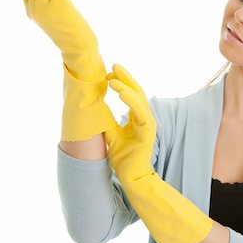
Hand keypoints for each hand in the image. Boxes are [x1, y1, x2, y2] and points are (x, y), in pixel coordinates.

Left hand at [105, 63, 156, 182]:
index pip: (132, 95)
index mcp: (137, 118)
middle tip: (113, 65)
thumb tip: (95, 106)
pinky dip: (132, 101)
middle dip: (126, 78)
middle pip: (137, 93)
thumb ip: (108, 120)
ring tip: (113, 78)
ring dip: (127, 87)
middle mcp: (144, 119)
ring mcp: (148, 125)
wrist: (131, 177)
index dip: (122, 82)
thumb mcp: (111, 134)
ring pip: (140, 100)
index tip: (108, 73)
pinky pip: (141, 113)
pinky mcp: (148, 133)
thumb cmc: (122, 158)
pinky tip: (122, 93)